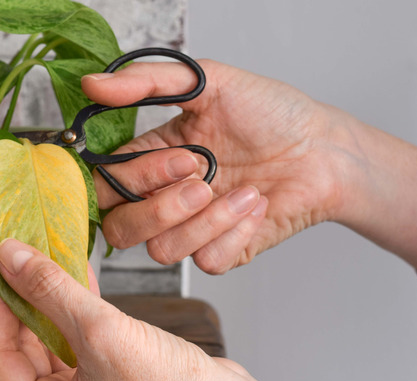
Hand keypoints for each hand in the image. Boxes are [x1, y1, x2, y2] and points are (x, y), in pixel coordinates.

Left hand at [0, 238, 336, 380]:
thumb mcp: (104, 337)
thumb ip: (53, 293)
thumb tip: (11, 259)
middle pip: (23, 346)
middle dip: (23, 295)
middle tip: (19, 251)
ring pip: (53, 337)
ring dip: (52, 295)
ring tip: (47, 250)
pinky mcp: (111, 377)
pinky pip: (81, 337)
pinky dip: (78, 304)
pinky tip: (77, 270)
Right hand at [84, 60, 416, 282]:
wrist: (325, 150)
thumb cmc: (271, 113)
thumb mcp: (209, 82)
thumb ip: (148, 81)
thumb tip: (91, 85)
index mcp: (150, 160)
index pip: (104, 186)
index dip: (134, 180)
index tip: (183, 155)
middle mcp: (163, 198)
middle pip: (120, 229)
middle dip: (162, 207)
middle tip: (204, 177)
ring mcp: (191, 229)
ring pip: (161, 251)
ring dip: (208, 220)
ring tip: (245, 191)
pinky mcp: (222, 252)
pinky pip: (205, 262)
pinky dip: (235, 233)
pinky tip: (257, 207)